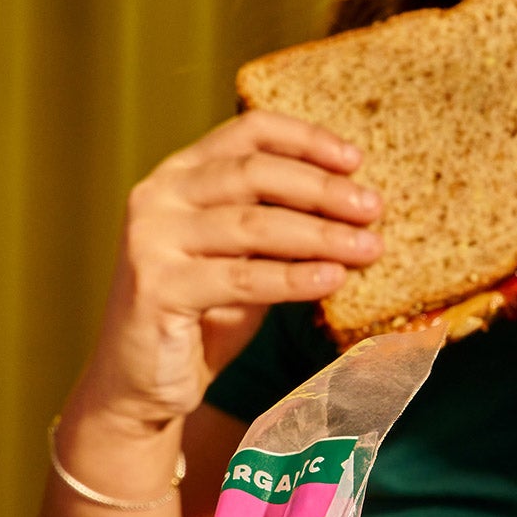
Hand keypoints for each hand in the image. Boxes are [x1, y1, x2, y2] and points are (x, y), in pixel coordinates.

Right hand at [68, 110, 381, 433]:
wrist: (144, 383)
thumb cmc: (203, 315)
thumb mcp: (246, 257)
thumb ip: (280, 223)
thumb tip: (355, 204)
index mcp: (180, 174)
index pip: (248, 133)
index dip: (305, 139)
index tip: (355, 160)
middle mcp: (159, 196)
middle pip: (254, 173)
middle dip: (322, 189)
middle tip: (373, 207)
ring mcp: (151, 240)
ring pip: (253, 225)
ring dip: (320, 235)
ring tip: (369, 248)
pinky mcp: (156, 287)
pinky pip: (242, 279)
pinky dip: (294, 278)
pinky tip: (333, 279)